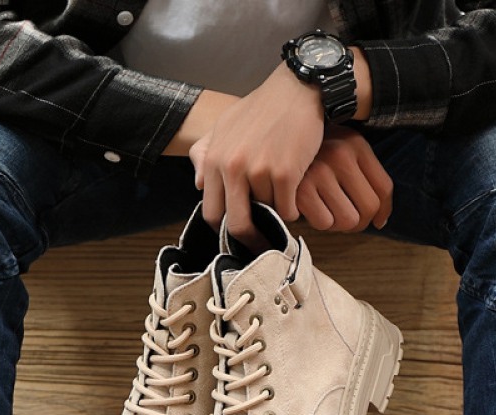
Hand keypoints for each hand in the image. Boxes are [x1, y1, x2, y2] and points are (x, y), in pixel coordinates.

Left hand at [189, 63, 324, 244]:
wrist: (297, 90)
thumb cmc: (262, 109)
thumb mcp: (226, 126)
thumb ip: (206, 155)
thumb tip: (198, 186)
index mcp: (214, 160)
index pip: (211, 213)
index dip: (223, 231)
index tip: (235, 236)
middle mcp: (232, 167)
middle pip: (236, 225)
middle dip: (249, 240)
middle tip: (259, 244)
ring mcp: (258, 171)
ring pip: (268, 214)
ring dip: (276, 212)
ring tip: (283, 193)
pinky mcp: (285, 173)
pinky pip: (288, 210)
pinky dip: (293, 208)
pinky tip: (295, 192)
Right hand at [296, 126, 391, 231]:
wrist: (274, 138)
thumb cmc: (310, 153)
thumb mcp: (342, 151)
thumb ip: (364, 178)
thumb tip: (380, 221)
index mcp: (355, 145)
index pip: (384, 189)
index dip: (382, 211)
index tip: (376, 221)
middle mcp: (340, 155)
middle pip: (368, 209)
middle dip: (359, 222)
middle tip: (345, 217)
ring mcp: (320, 172)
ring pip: (347, 220)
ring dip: (337, 223)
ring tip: (325, 211)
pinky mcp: (300, 189)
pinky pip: (323, 223)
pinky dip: (317, 222)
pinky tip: (309, 209)